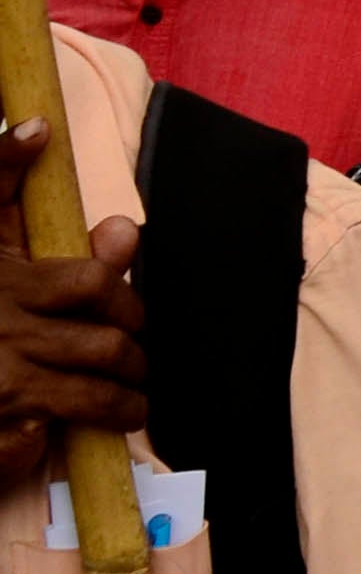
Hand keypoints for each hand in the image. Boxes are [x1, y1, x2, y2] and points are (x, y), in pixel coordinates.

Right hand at [0, 152, 143, 495]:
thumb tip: (36, 128)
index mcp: (7, 283)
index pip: (97, 285)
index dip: (125, 299)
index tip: (129, 312)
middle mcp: (6, 335)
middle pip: (105, 346)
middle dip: (131, 359)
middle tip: (136, 366)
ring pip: (86, 400)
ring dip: (118, 405)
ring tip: (126, 407)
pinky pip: (29, 445)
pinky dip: (46, 443)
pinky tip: (55, 436)